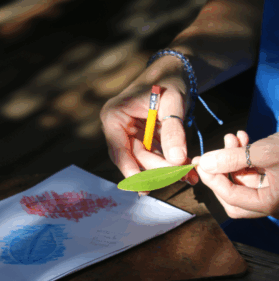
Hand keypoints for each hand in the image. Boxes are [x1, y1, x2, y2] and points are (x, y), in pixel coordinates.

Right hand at [100, 55, 198, 184]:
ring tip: (189, 175)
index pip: (118, 148)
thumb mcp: (172, 102)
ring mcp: (131, 134)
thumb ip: (173, 130)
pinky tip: (186, 168)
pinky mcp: (143, 138)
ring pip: (145, 159)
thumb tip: (177, 160)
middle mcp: (118, 128)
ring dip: (166, 169)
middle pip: (134, 157)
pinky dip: (169, 162)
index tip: (142, 185)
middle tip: (181, 176)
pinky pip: (154, 154)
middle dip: (158, 169)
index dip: (129, 168)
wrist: (174, 72)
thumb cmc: (169, 81)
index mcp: (114, 116)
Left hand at [192, 131, 278, 218]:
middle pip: (233, 196)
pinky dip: (243, 157)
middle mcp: (272, 203)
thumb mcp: (266, 152)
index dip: (213, 180)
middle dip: (220, 172)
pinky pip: (251, 172)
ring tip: (231, 138)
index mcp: (272, 204)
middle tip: (210, 154)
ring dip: (231, 160)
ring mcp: (272, 192)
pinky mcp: (273, 179)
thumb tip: (203, 163)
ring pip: (241, 181)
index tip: (200, 163)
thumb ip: (232, 159)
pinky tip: (241, 139)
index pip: (232, 199)